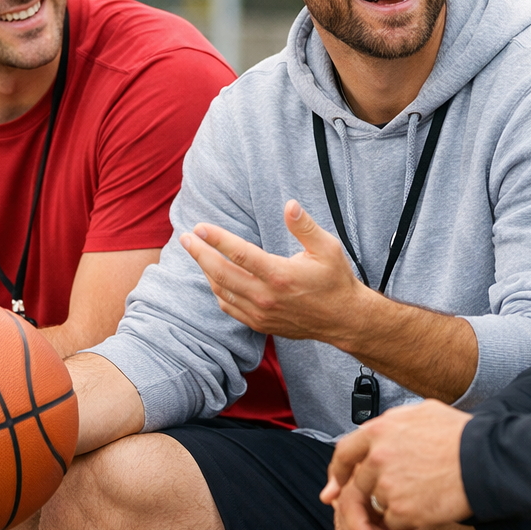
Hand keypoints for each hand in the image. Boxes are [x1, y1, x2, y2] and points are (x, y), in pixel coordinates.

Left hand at [180, 200, 370, 345]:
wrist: (344, 320)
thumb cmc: (336, 281)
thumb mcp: (327, 248)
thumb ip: (305, 226)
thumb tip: (289, 205)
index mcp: (280, 275)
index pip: (239, 253)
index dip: (216, 239)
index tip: (200, 227)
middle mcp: (266, 296)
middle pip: (221, 273)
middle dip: (200, 254)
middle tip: (186, 238)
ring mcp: (261, 313)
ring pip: (221, 292)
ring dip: (206, 272)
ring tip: (197, 253)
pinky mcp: (261, 324)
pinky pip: (229, 308)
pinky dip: (217, 292)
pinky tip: (214, 279)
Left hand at [321, 400, 472, 529]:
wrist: (485, 459)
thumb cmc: (461, 435)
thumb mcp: (423, 413)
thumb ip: (395, 424)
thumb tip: (382, 430)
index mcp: (380, 429)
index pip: (344, 452)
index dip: (338, 472)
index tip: (336, 487)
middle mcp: (377, 456)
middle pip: (357, 486)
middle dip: (365, 503)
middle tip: (375, 514)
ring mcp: (387, 483)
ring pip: (376, 506)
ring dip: (391, 512)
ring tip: (417, 508)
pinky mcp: (401, 509)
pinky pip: (393, 523)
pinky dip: (406, 524)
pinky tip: (426, 513)